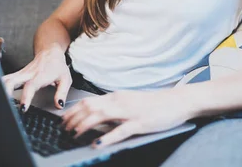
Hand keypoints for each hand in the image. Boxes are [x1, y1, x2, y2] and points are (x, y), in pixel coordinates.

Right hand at [2, 45, 71, 110]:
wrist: (50, 52)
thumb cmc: (57, 66)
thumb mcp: (65, 79)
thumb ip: (62, 93)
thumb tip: (59, 105)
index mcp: (40, 76)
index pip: (30, 86)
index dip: (26, 97)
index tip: (23, 108)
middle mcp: (28, 74)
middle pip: (12, 81)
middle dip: (6, 93)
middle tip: (6, 107)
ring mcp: (21, 74)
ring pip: (6, 79)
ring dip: (1, 89)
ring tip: (0, 102)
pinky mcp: (17, 74)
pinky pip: (6, 79)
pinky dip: (0, 86)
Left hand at [61, 89, 189, 148]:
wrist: (177, 101)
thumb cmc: (155, 104)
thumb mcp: (130, 103)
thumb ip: (114, 108)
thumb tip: (97, 117)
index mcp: (117, 97)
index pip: (89, 101)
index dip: (73, 110)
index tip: (63, 119)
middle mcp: (120, 102)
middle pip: (90, 107)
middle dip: (73, 118)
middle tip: (64, 129)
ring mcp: (130, 112)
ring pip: (100, 116)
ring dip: (84, 125)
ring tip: (74, 134)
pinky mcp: (140, 123)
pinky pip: (120, 131)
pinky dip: (106, 137)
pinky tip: (96, 143)